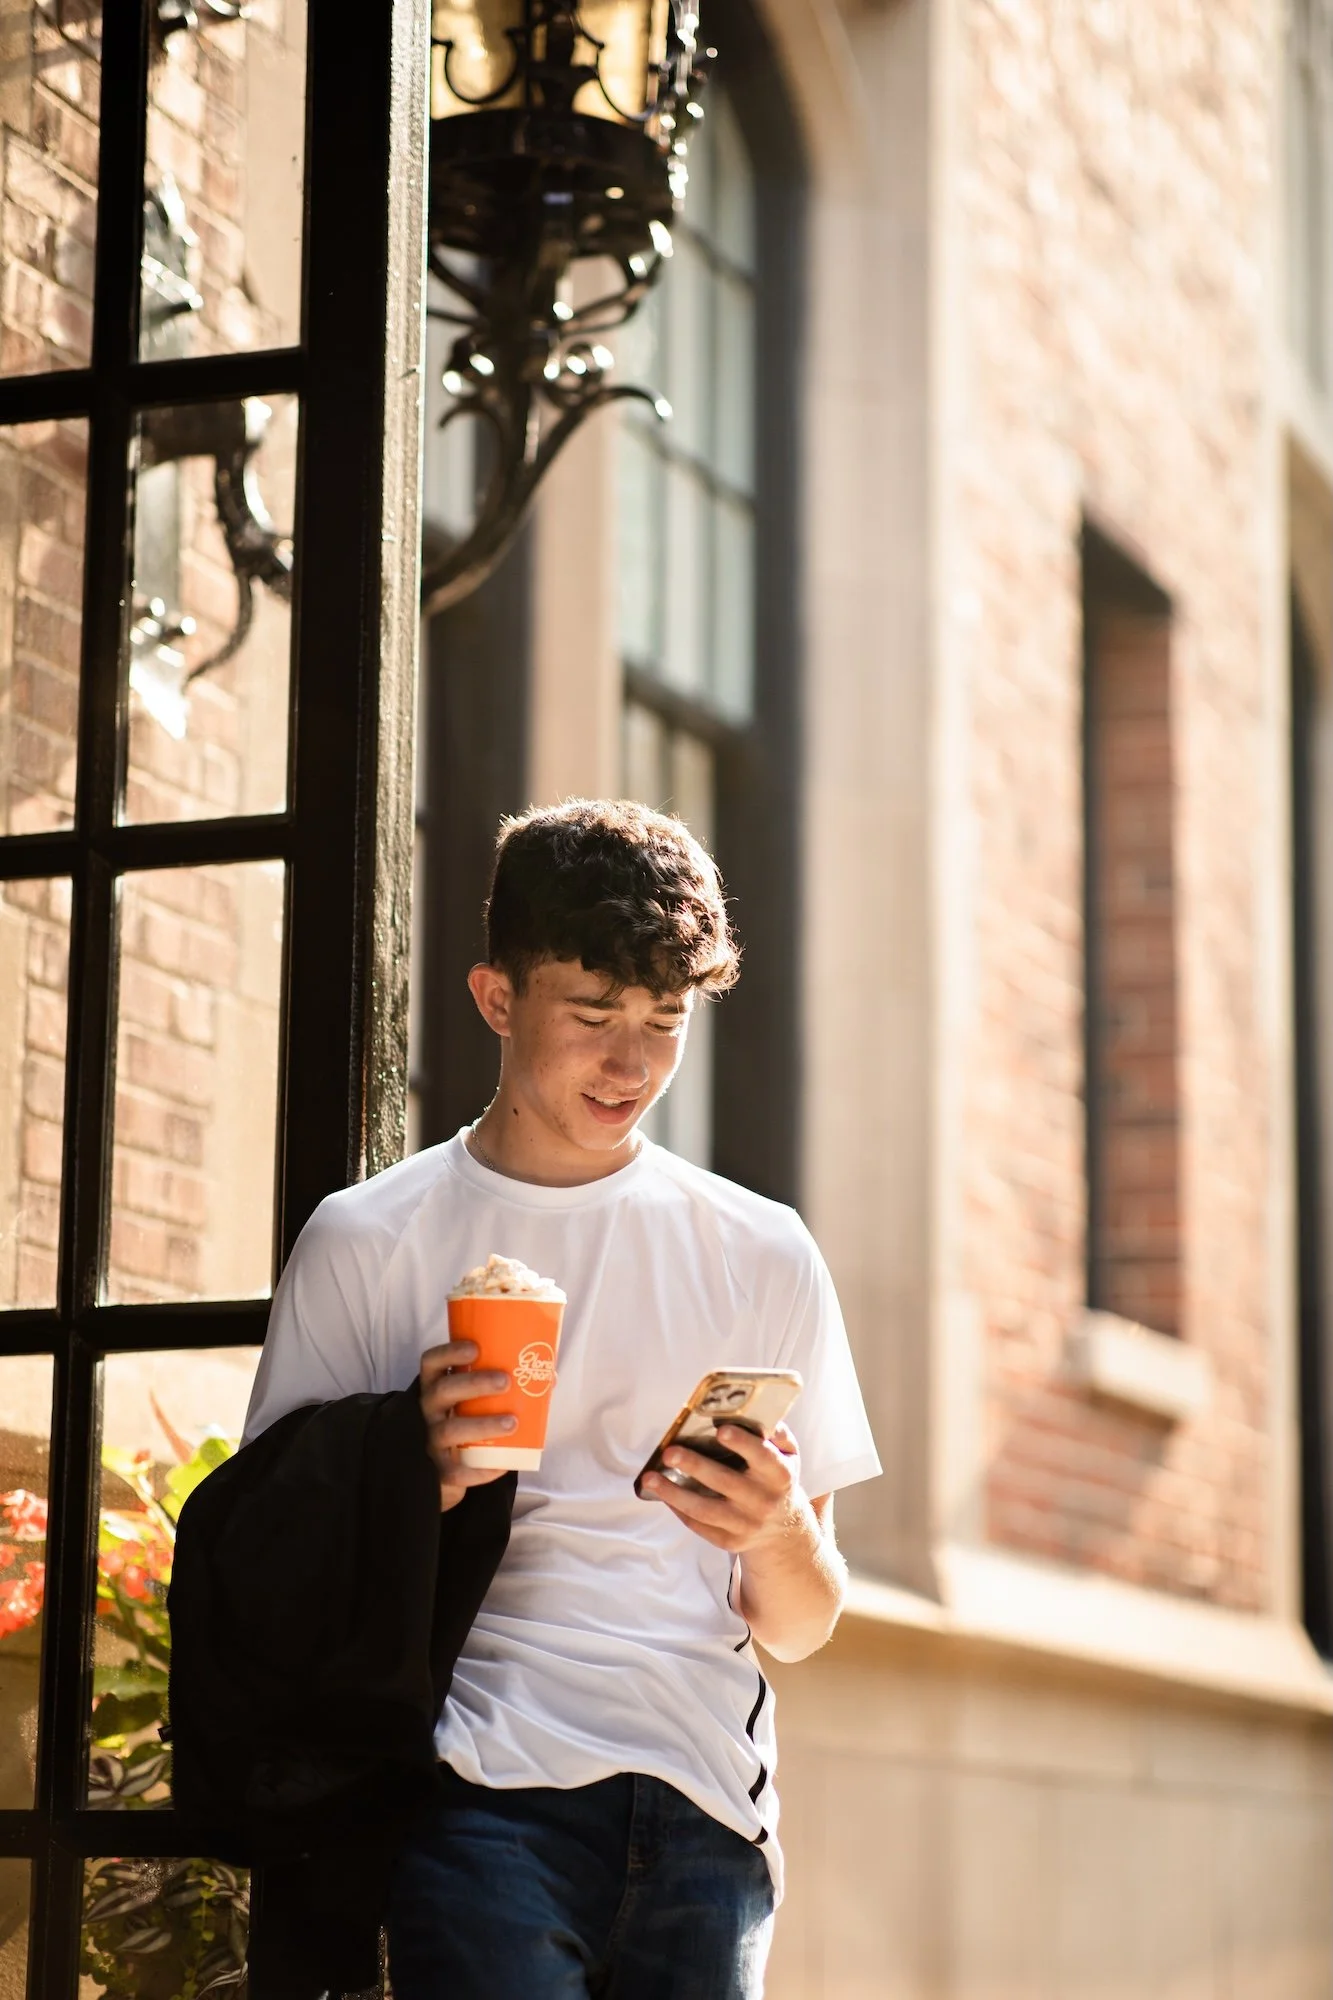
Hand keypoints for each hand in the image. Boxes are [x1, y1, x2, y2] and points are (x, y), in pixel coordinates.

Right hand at [420, 1339, 514, 1511]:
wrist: (445, 1472)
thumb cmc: (467, 1423)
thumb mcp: (475, 1403)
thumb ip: (501, 1387)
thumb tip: (548, 1376)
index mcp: (435, 1387)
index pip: (431, 1363)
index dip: (449, 1352)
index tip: (475, 1348)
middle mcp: (427, 1411)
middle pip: (443, 1391)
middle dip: (474, 1383)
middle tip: (505, 1381)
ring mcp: (429, 1441)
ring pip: (450, 1430)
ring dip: (483, 1424)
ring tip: (512, 1423)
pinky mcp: (439, 1471)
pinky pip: (458, 1470)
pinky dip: (482, 1468)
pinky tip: (502, 1463)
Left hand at [639, 1421, 808, 1552]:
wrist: (783, 1528)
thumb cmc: (776, 1479)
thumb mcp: (787, 1455)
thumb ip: (776, 1433)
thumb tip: (752, 1413)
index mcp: (779, 1475)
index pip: (763, 1458)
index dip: (743, 1444)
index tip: (720, 1430)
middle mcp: (763, 1502)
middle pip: (726, 1483)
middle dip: (695, 1466)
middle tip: (670, 1452)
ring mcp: (746, 1525)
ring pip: (705, 1510)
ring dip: (674, 1493)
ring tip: (650, 1478)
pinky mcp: (729, 1542)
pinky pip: (699, 1525)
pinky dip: (678, 1509)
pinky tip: (661, 1494)